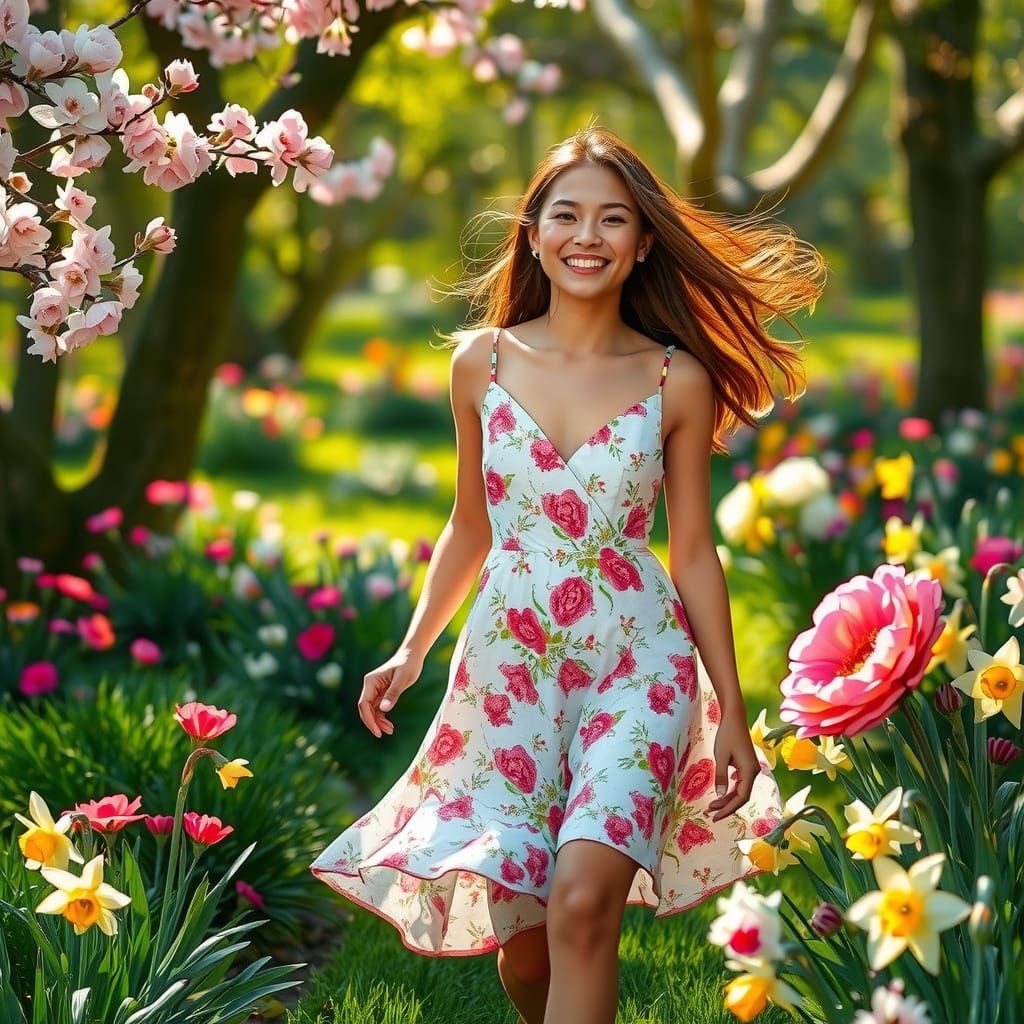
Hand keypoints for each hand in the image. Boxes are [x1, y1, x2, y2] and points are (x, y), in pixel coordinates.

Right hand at [358, 648, 423, 738]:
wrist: (412, 655)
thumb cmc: (408, 664)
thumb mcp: (403, 679)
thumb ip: (393, 693)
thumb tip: (384, 709)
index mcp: (371, 682)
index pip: (364, 704)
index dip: (368, 719)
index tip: (377, 731)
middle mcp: (370, 686)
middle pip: (365, 709)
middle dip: (373, 722)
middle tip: (385, 733)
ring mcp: (375, 690)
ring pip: (372, 710)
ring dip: (378, 721)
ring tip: (390, 730)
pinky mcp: (382, 693)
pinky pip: (378, 708)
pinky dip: (382, 717)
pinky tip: (389, 724)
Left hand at [707, 708, 759, 822]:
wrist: (734, 718)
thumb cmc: (727, 735)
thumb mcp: (721, 756)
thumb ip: (720, 776)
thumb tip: (719, 796)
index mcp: (750, 771)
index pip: (741, 797)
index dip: (728, 809)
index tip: (715, 816)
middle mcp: (754, 772)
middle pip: (742, 796)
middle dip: (726, 806)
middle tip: (710, 814)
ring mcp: (751, 769)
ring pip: (740, 790)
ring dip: (727, 799)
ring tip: (712, 806)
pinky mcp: (747, 766)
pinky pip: (740, 783)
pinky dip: (730, 790)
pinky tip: (721, 794)